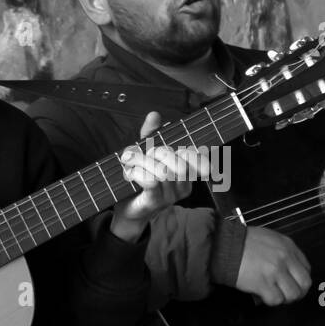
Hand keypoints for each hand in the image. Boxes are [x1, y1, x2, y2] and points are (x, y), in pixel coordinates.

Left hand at [111, 111, 209, 242]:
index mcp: (186, 174)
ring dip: (142, 161)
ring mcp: (170, 197)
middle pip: (180, 164)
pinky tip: (130, 173)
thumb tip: (154, 114)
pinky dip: (138, 173)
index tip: (164, 147)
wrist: (128, 211)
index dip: (183, 149)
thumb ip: (151, 135)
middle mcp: (182, 186)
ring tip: (129, 161)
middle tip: (143, 153)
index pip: (196, 157)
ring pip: (163, 172)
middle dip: (159, 152)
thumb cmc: (140, 181)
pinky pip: (151, 182)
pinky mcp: (155, 202)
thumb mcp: (146, 155)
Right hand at [235, 226, 311, 305]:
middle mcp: (285, 258)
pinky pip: (276, 300)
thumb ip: (281, 252)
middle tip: (287, 294)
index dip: (300, 279)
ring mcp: (275, 272)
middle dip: (298, 292)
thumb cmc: (241, 242)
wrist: (224, 246)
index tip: (293, 283)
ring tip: (274, 294)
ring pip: (293, 294)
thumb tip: (287, 270)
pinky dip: (270, 300)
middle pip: (304, 284)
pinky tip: (263, 295)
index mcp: (288, 246)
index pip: (306, 268)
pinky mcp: (263, 284)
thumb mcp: (269, 239)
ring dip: (284, 298)